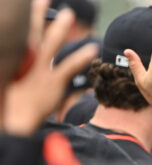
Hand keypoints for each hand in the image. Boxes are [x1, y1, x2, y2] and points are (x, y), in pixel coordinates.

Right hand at [4, 0, 97, 134]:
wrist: (14, 119)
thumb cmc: (12, 100)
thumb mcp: (11, 78)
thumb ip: (18, 65)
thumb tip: (23, 56)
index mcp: (15, 58)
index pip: (21, 33)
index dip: (27, 18)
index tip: (32, 3)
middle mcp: (25, 60)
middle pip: (31, 31)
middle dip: (36, 12)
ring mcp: (39, 70)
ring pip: (50, 43)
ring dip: (59, 28)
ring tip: (68, 13)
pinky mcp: (53, 82)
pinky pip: (69, 66)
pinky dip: (81, 57)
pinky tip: (92, 48)